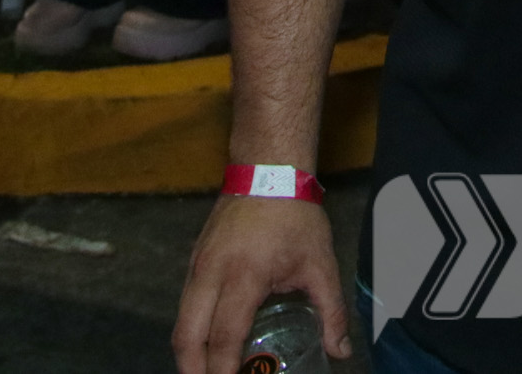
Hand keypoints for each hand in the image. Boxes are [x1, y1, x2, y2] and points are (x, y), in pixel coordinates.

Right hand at [172, 197, 347, 373]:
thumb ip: (331, 311)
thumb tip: (340, 351)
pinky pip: (184, 303)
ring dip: (189, 352)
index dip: (224, 370)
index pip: (225, 336)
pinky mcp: (194, 259)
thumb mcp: (321, 264)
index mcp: (244, 276)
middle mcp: (211, 274)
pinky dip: (192, 329)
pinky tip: (209, 341)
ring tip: (209, 371)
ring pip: (180, 320)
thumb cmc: (296, 216)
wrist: (268, 168)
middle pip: (187, 336)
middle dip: (193, 370)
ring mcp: (197, 265)